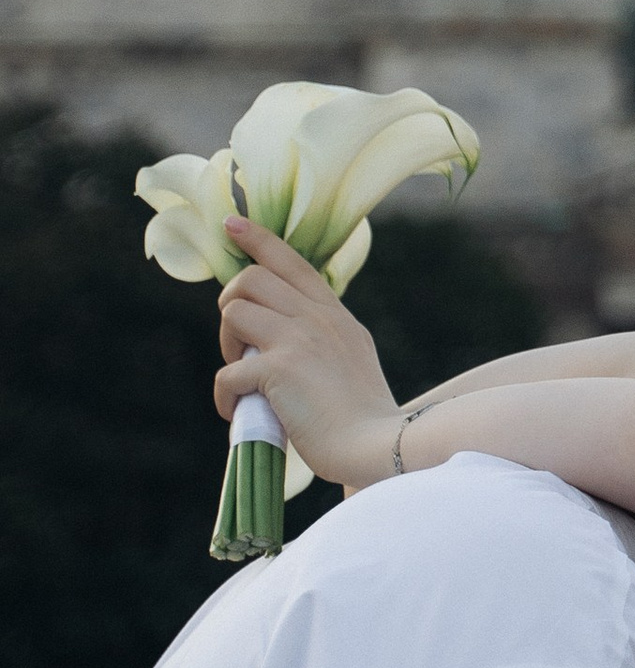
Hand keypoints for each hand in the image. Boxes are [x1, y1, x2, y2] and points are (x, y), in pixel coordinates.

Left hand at [214, 221, 402, 487]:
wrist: (377, 444)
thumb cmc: (363, 413)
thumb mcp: (352, 355)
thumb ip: (323, 336)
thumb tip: (277, 337)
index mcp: (333, 313)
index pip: (291, 260)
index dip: (257, 238)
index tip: (231, 224)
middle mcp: (315, 317)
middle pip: (251, 278)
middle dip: (230, 306)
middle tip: (239, 345)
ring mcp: (297, 339)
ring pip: (233, 312)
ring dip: (227, 346)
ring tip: (242, 374)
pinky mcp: (279, 370)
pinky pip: (227, 371)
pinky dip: (224, 395)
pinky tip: (237, 411)